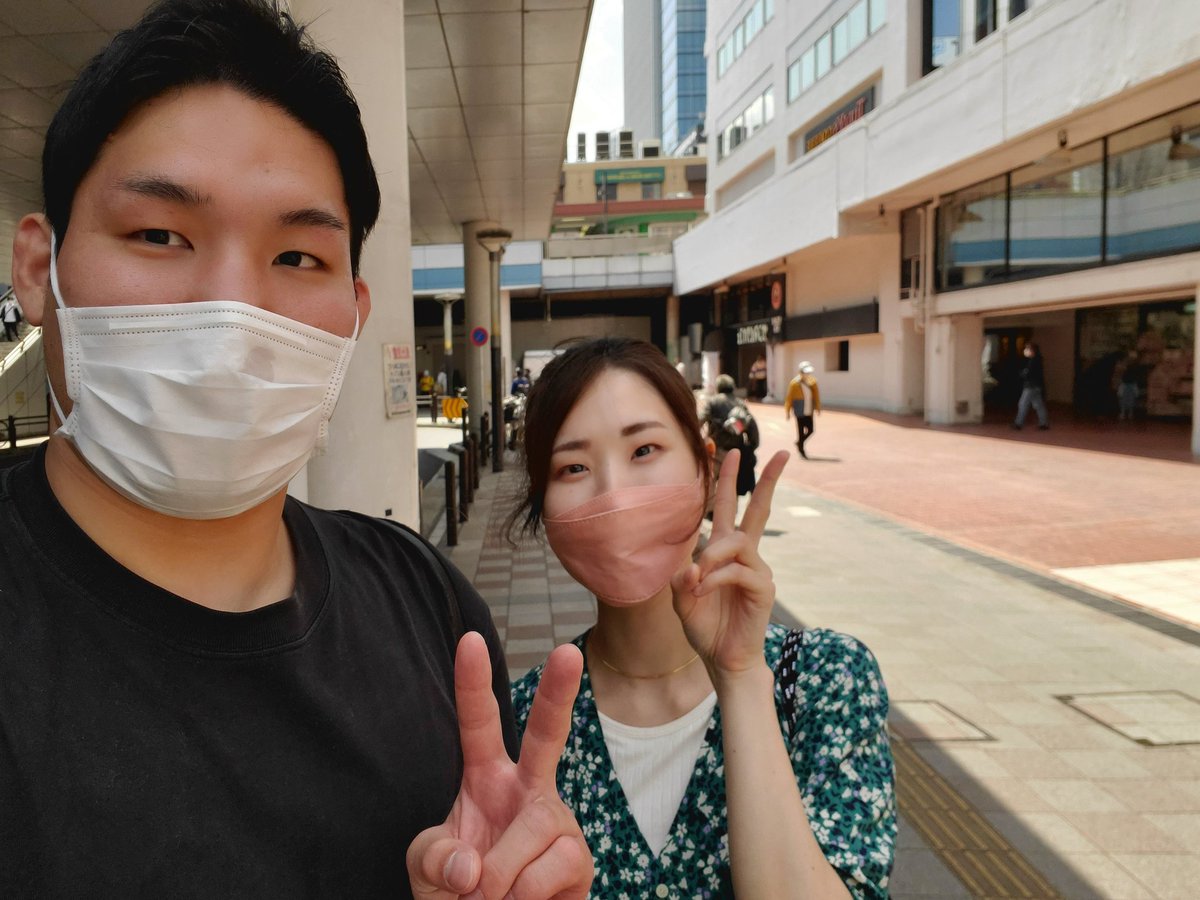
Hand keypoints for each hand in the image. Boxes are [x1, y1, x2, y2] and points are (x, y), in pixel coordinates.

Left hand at [406, 634, 592, 898]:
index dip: (472, 684)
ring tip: (489, 896)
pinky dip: (521, 894)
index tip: (470, 640)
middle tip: (566, 651)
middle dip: (558, 692)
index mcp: (486, 778)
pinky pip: (549, 867)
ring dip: (499, 874)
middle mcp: (528, 790)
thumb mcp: (427, 867)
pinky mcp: (579, 859)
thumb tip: (474, 866)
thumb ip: (436, 857)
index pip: (478, 725)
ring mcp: (557, 822)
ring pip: (532, 829)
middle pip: (547, 734)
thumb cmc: (458, 892)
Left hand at [672, 449, 788, 679]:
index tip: (729, 450)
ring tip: (698, 579)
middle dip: (767, 481)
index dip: (726, 480)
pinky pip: (739, 570)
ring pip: (737, 541)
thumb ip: (681, 579)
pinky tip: (704, 591)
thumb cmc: (705, 626)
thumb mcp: (681, 599)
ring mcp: (756, 570)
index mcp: (723, 551)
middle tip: (779, 454)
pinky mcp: (762, 588)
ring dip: (712, 555)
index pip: (726, 508)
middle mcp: (744, 555)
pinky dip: (716, 577)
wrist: (722, 659)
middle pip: (757, 510)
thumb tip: (692, 567)